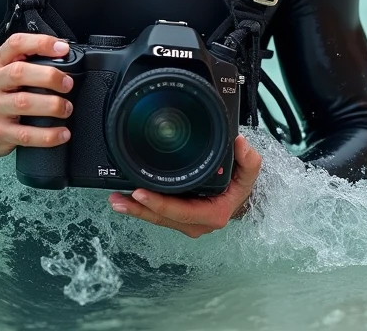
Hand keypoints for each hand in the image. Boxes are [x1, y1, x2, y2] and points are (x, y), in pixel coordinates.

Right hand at [0, 33, 74, 156]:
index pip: (15, 44)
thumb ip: (25, 60)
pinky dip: (48, 135)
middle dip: (49, 76)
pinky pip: (26, 134)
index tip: (63, 49)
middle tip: (68, 84)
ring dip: (52, 106)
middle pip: (19, 73)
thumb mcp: (3, 71)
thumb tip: (63, 53)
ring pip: (23, 103)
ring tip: (66, 108)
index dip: (41, 43)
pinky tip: (62, 133)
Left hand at [108, 135, 261, 237]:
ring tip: (117, 200)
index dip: (160, 205)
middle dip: (140, 209)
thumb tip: (239, 142)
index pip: (182, 212)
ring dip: (136, 210)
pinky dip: (141, 207)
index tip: (142, 193)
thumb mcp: (250, 173)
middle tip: (120, 199)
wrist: (239, 198)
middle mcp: (197, 223)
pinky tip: (127, 198)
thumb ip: (249, 159)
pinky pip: (158, 214)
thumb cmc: (240, 187)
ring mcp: (186, 222)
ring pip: (157, 218)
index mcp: (213, 215)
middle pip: (164, 218)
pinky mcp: (177, 217)